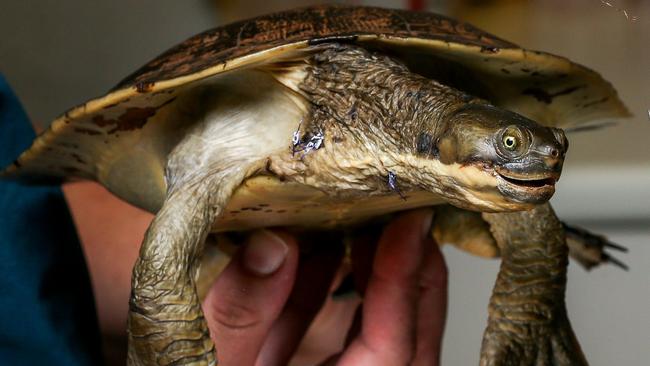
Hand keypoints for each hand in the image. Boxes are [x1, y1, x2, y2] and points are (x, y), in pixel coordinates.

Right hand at [202, 209, 447, 365]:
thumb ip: (236, 314)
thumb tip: (274, 243)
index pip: (390, 353)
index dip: (404, 284)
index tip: (412, 225)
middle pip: (403, 347)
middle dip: (410, 279)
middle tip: (406, 218)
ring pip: (374, 340)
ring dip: (377, 282)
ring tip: (369, 226)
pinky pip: (333, 342)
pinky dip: (331, 297)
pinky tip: (321, 252)